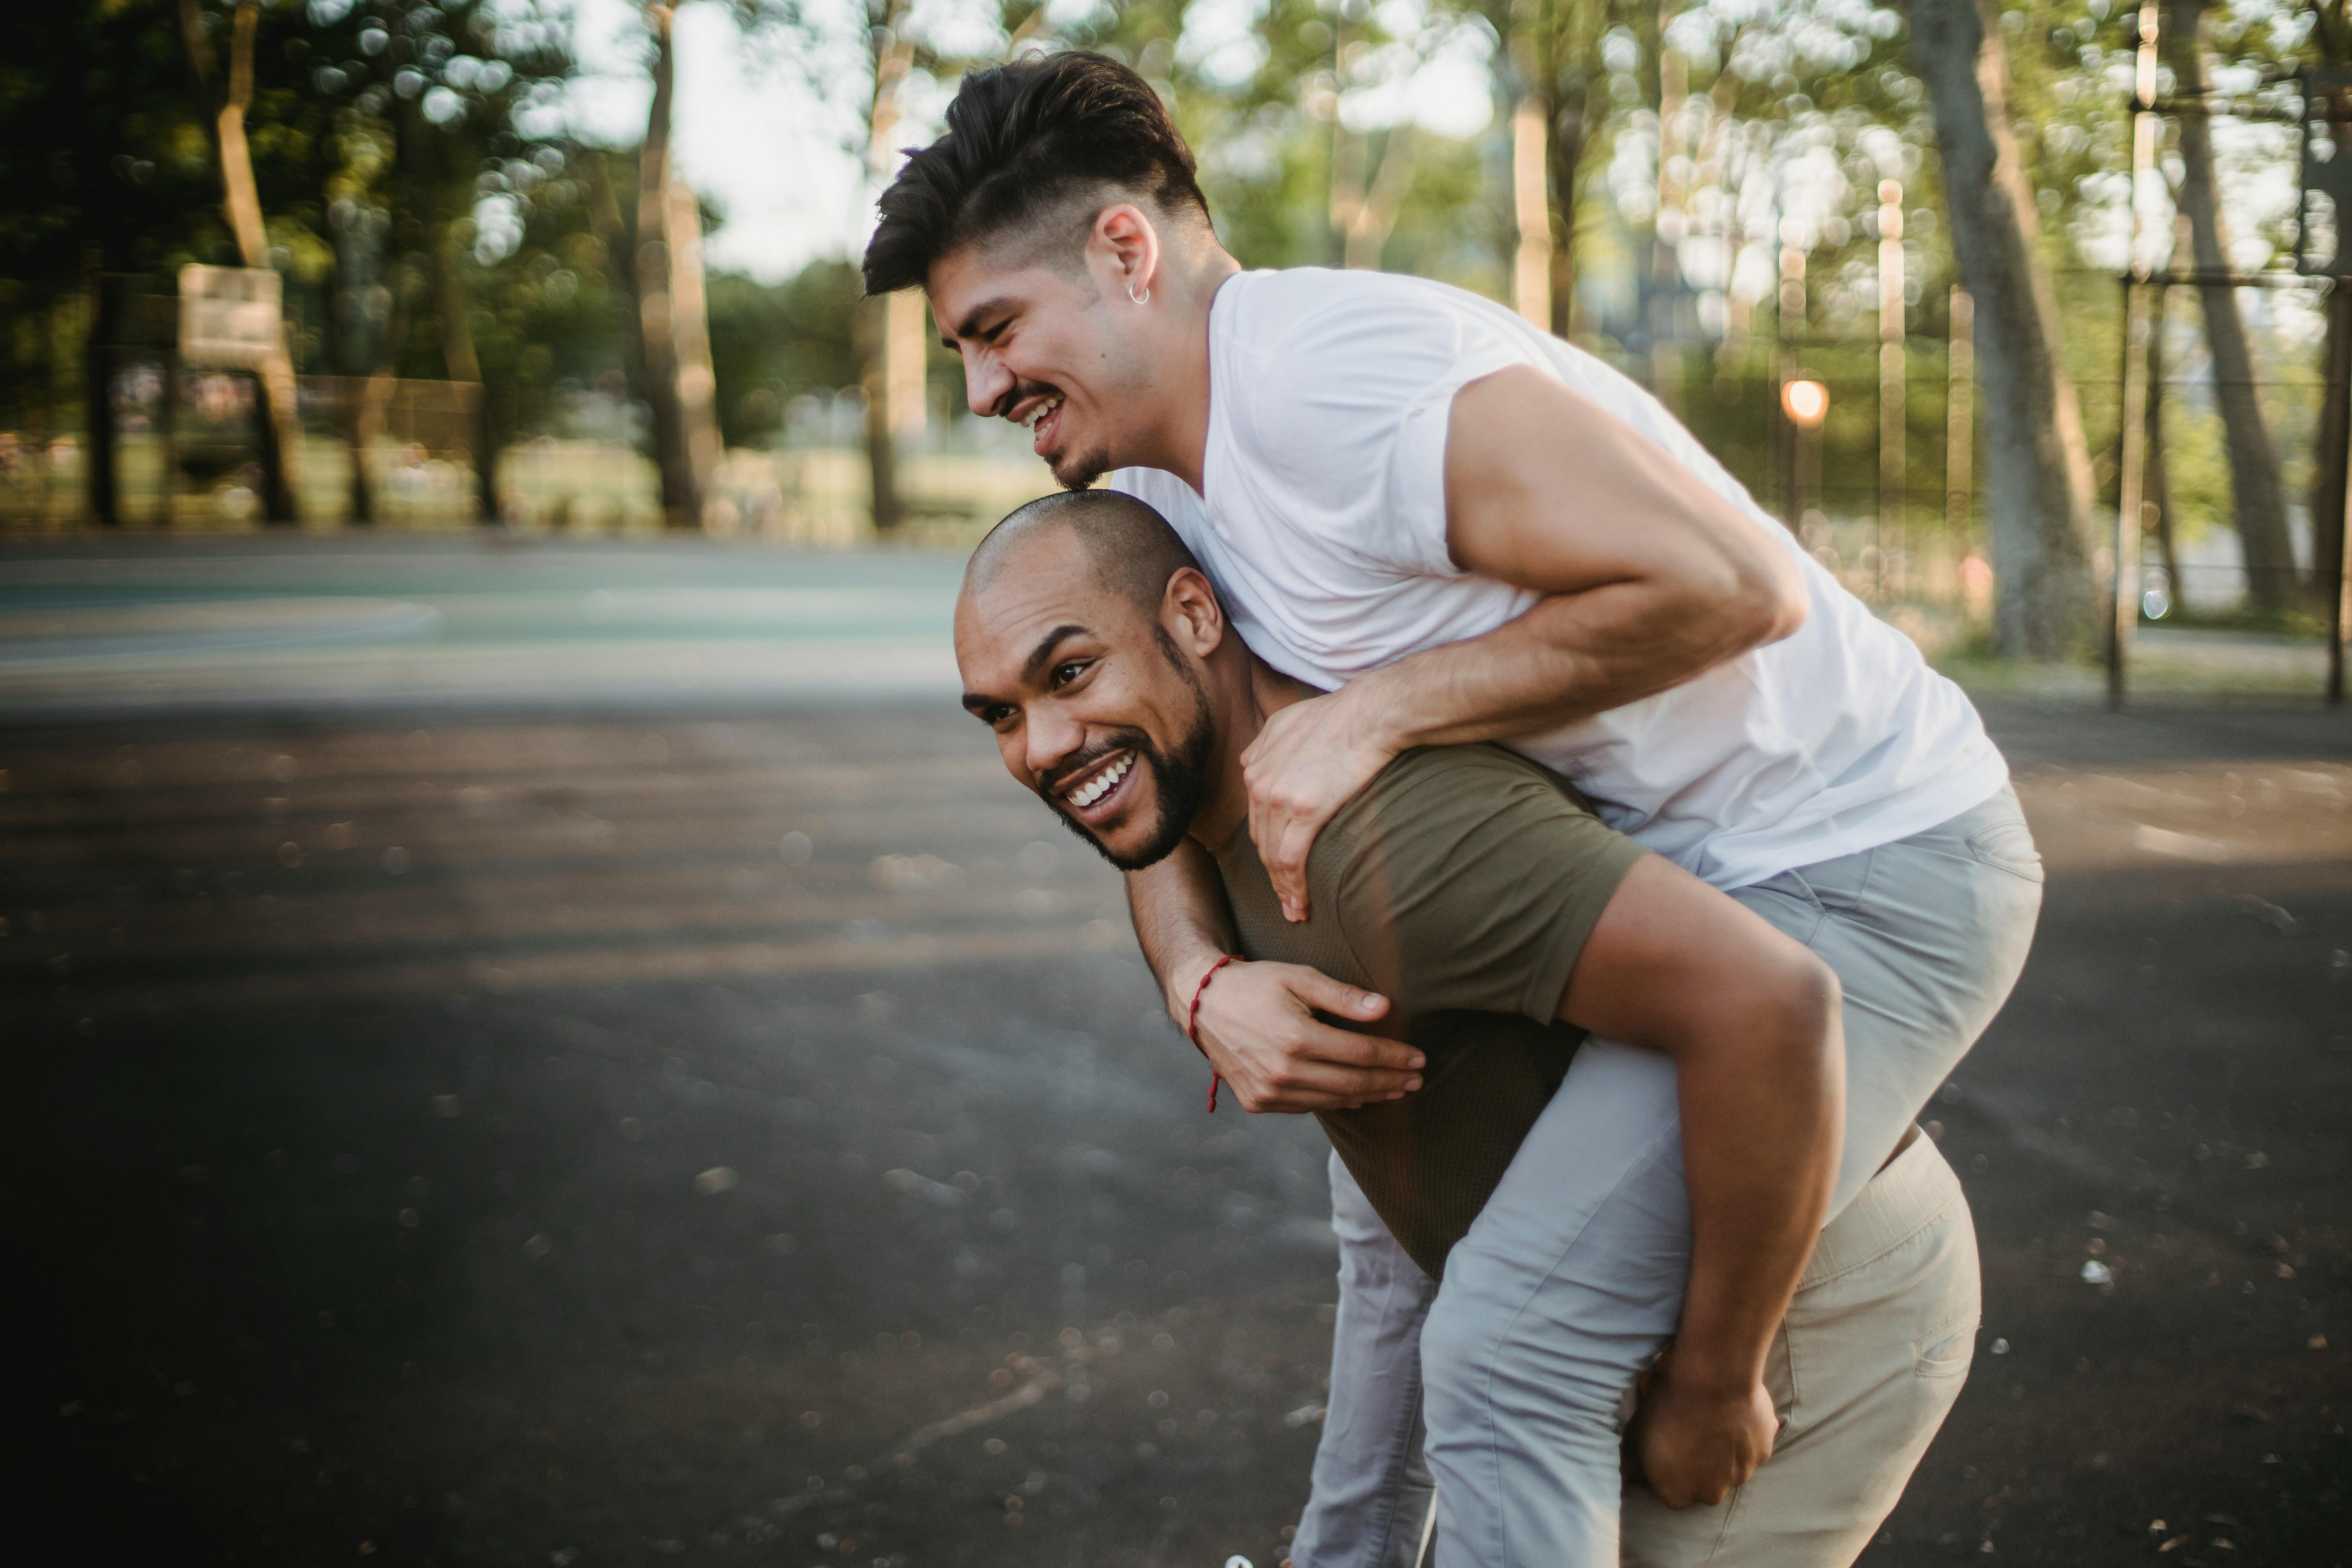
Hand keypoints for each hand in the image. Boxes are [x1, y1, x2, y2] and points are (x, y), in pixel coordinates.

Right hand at [1181, 956, 1418, 1112]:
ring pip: (1333, 1101)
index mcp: (1296, 1038)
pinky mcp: (1258, 1102)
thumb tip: (1384, 1008)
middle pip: (1353, 1083)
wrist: (1202, 1004)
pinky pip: (1308, 1107)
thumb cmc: (1255, 984)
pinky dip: (1336, 1101)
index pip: (1361, 1054)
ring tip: (1395, 1089)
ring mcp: (1269, 1092)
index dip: (1394, 1058)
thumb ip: (1342, 996)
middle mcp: (1282, 1072)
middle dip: (1390, 1082)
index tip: (1418, 1058)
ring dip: (1369, 1095)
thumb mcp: (1299, 978)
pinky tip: (1356, 1095)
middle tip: (1417, 1079)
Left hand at [1239, 690, 1397, 922]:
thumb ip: (1263, 744)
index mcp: (1255, 765)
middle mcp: (1260, 783)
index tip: (1276, 869)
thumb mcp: (1286, 721)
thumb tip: (1251, 761)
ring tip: (1294, 911)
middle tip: (1284, 901)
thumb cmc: (1338, 715)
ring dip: (1282, 888)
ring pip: (1272, 855)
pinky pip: (1291, 859)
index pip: (1256, 819)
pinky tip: (1301, 904)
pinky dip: (1293, 886)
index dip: (1265, 847)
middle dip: (1271, 875)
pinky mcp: (1304, 811)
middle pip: (1261, 841)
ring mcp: (1279, 797)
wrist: (1369, 714)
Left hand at [1624, 1346, 1778, 1509]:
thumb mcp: (1636, 1431)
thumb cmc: (1667, 1404)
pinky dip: (1745, 1432)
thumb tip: (1625, 1474)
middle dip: (1699, 1462)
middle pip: (1704, 1483)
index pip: (1672, 1490)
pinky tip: (1735, 1409)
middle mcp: (1710, 1493)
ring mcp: (1741, 1475)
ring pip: (1730, 1466)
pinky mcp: (1762, 1453)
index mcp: (1678, 1493)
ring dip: (1724, 1448)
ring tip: (1714, 1415)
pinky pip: (1752, 1446)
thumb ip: (1632, 1458)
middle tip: (1693, 1429)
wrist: (1712, 1380)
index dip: (1670, 1468)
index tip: (1670, 1445)